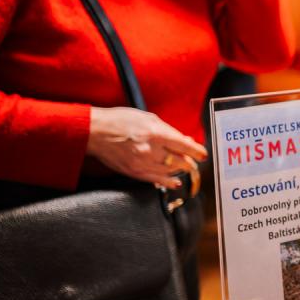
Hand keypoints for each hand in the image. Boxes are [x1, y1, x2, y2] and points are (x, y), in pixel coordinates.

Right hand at [87, 107, 207, 185]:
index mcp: (155, 133)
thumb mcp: (148, 118)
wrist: (95, 132)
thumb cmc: (121, 120)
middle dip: (190, 162)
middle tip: (195, 161)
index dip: (197, 151)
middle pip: (179, 161)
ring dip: (181, 171)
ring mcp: (141, 163)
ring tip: (186, 168)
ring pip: (170, 172)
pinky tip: (174, 181)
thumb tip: (186, 140)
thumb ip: (168, 131)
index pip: (184, 145)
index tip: (203, 154)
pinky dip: (168, 182)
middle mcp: (150, 150)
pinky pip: (156, 180)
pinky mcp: (133, 172)